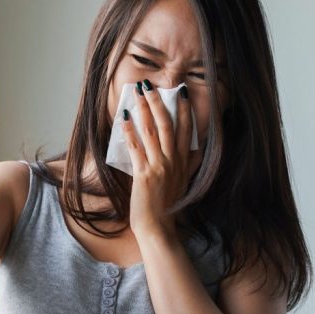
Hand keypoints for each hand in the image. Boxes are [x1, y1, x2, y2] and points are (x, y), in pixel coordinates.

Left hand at [121, 80, 195, 241]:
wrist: (159, 228)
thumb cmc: (166, 207)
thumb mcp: (182, 182)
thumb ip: (185, 164)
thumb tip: (189, 148)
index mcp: (183, 161)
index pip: (185, 129)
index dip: (184, 109)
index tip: (181, 92)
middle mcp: (173, 161)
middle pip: (166, 124)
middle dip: (158, 102)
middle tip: (149, 85)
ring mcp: (159, 167)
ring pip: (151, 132)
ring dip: (144, 110)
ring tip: (137, 93)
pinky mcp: (145, 175)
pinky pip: (136, 148)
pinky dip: (130, 132)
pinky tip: (124, 119)